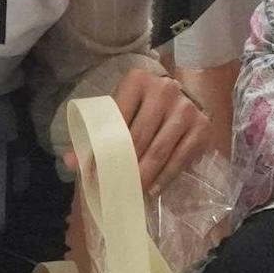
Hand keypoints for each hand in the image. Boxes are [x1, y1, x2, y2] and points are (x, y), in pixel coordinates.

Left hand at [64, 68, 213, 193]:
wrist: (183, 96)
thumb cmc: (142, 106)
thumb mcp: (119, 110)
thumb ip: (96, 132)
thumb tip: (71, 161)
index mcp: (137, 81)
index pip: (116, 118)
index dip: (102, 147)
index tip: (92, 172)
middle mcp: (165, 90)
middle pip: (138, 137)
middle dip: (123, 166)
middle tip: (111, 187)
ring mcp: (186, 108)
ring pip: (159, 150)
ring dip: (143, 175)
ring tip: (130, 191)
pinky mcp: (202, 127)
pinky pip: (181, 158)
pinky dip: (165, 177)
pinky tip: (152, 189)